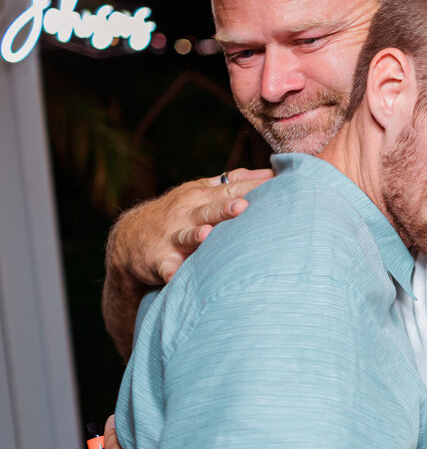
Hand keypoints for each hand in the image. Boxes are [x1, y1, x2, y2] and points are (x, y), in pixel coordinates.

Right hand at [108, 167, 272, 285]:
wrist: (128, 239)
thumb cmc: (176, 213)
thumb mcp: (198, 192)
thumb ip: (230, 182)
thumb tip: (267, 171)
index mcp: (201, 196)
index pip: (230, 189)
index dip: (252, 186)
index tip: (277, 183)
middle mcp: (187, 214)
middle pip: (209, 209)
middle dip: (225, 208)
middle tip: (244, 206)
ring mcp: (172, 237)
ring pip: (186, 236)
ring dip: (196, 236)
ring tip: (206, 235)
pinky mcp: (159, 261)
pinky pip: (166, 268)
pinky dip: (170, 272)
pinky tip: (175, 277)